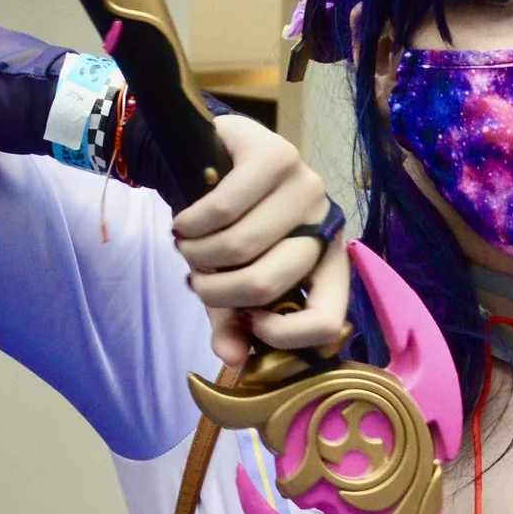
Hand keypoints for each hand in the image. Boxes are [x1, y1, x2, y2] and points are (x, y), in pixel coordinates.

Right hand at [171, 114, 351, 367]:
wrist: (207, 160)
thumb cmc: (228, 229)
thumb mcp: (230, 282)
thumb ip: (233, 322)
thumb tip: (231, 359)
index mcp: (328, 263)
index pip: (328, 318)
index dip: (282, 334)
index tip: (247, 322)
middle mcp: (326, 223)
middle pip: (270, 282)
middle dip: (218, 290)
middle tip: (197, 279)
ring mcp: (304, 185)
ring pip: (241, 245)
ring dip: (197, 255)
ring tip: (187, 246)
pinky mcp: (274, 154)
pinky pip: (224, 207)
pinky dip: (191, 224)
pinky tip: (184, 223)